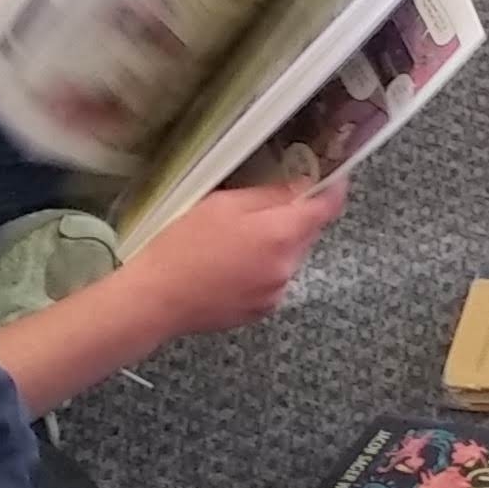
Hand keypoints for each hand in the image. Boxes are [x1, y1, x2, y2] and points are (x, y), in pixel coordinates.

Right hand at [123, 178, 346, 343]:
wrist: (157, 299)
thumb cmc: (182, 247)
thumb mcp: (223, 204)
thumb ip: (270, 195)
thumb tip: (302, 185)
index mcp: (281, 235)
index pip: (328, 208)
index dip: (331, 189)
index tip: (329, 177)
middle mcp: (287, 267)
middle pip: (308, 233)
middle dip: (293, 217)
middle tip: (258, 208)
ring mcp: (277, 292)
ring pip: (290, 257)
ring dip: (276, 245)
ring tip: (235, 242)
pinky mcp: (263, 310)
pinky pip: (275, 280)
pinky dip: (263, 269)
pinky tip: (231, 266)